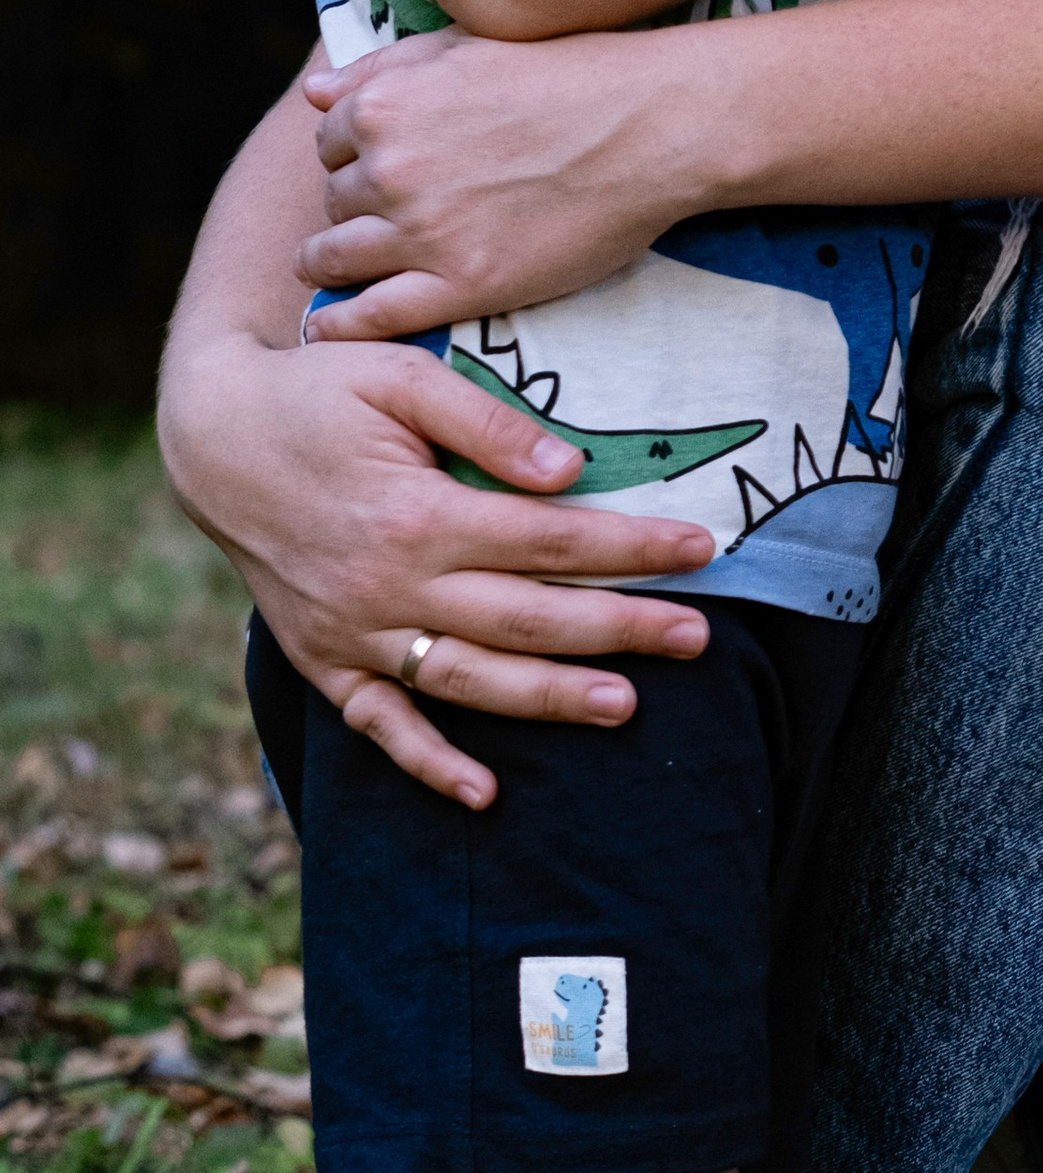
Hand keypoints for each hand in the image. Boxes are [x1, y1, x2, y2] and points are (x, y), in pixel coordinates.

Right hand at [158, 330, 712, 806]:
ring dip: (550, 699)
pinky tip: (485, 794)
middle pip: (525, 618)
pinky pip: (379, 725)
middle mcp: (386, 587)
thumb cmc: (319, 393)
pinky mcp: (322, 658)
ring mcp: (352, 633)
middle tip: (698, 638)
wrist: (211, 438)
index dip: (630, 547)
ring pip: (469, 681)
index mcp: (416, 516)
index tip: (701, 549)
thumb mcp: (401, 377)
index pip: (548, 540)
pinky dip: (428, 764)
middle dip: (619, 629)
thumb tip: (569, 472)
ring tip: (626, 706)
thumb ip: (488, 425)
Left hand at [299, 23, 715, 336]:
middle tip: (391, 216)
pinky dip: (341, 326)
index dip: (352, 157)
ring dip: (333, 265)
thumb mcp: (467, 46)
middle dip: (353, 208)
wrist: (652, 125)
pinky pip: (371, 317)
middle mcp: (388, 168)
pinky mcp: (462, 285)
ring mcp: (423, 231)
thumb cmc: (569, 73)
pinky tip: (332, 329)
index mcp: (384, 105)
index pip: (328, 143)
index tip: (380, 171)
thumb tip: (312, 93)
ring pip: (335, 259)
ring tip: (345, 273)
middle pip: (332, 201)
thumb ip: (383, 67)